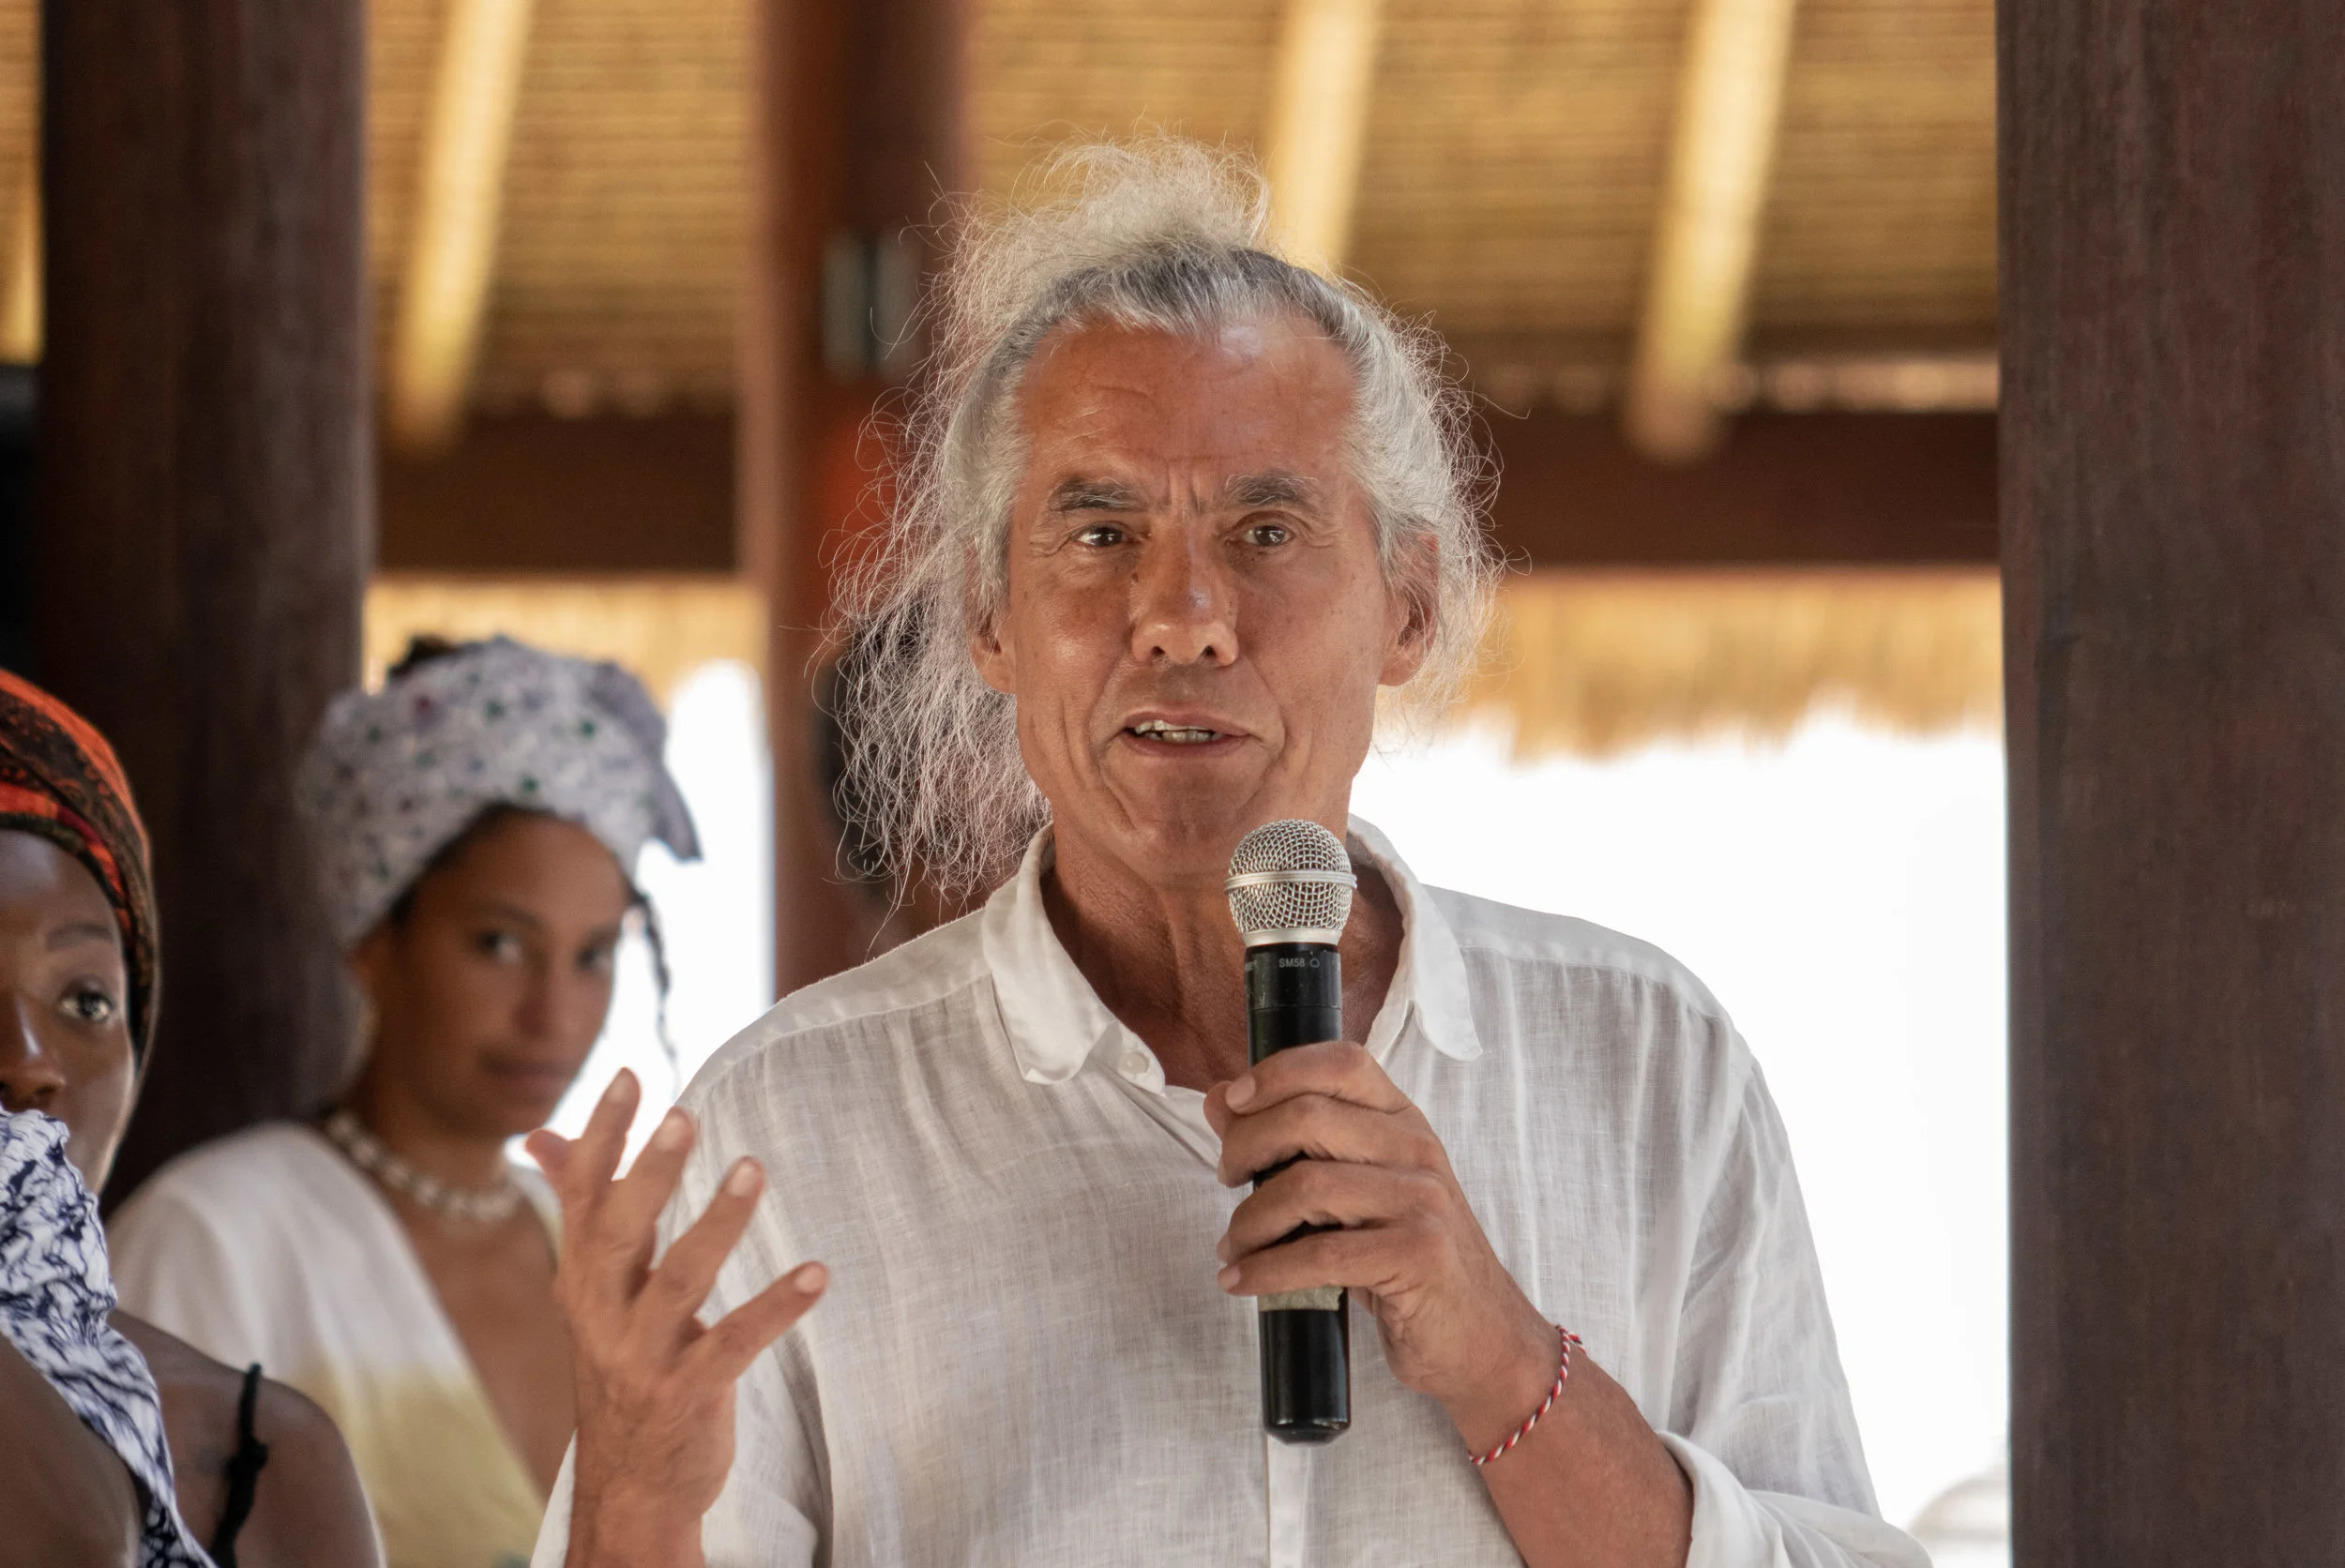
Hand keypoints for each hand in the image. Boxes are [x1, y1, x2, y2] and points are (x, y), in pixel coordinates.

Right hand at [529, 1070, 827, 1567]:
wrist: (630, 1483)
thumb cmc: (622, 1363)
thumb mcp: (593, 1290)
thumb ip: (581, 1211)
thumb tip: (540, 1137)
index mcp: (582, 1278)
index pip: (584, 1196)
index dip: (603, 1136)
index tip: (632, 1076)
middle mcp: (602, 1313)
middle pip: (620, 1232)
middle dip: (650, 1173)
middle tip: (685, 1116)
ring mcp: (642, 1356)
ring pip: (679, 1281)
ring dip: (719, 1223)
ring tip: (754, 1169)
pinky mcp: (689, 1392)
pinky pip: (736, 1343)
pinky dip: (776, 1307)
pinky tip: (817, 1274)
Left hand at [1205, 1042, 1558, 1448]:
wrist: (1482, 1337)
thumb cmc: (1405, 1261)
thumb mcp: (1350, 1192)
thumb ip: (1289, 1143)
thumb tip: (1219, 1097)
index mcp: (1403, 1122)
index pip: (1341, 1063)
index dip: (1278, 1071)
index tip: (1233, 1101)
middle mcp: (1417, 1149)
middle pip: (1307, 1116)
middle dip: (1244, 1147)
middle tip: (1227, 1182)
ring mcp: (1423, 1200)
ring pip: (1305, 1185)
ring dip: (1249, 1221)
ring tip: (1233, 1248)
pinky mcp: (1418, 1254)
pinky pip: (1320, 1254)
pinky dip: (1266, 1270)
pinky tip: (1241, 1282)